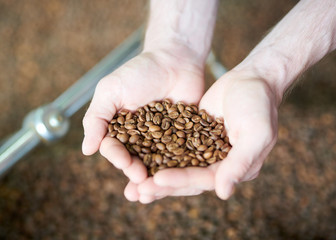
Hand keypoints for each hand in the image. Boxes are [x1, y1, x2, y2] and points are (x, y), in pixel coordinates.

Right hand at [82, 49, 204, 199]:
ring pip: (158, 165)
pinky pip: (182, 157)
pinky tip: (182, 182)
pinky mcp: (185, 139)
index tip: (127, 164)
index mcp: (120, 130)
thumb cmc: (140, 71)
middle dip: (137, 177)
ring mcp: (163, 141)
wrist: (175, 59)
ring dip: (156, 182)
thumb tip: (87, 150)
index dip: (119, 159)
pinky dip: (181, 170)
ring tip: (157, 194)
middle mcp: (140, 139)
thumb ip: (96, 118)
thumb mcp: (111, 90)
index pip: (116, 149)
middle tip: (143, 187)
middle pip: (136, 162)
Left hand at [136, 70, 278, 201]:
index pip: (203, 179)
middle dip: (162, 185)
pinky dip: (157, 154)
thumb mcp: (255, 133)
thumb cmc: (259, 105)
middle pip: (186, 179)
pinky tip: (137, 157)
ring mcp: (204, 151)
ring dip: (155, 174)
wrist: (253, 78)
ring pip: (177, 167)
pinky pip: (173, 148)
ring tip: (131, 185)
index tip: (156, 180)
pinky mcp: (193, 136)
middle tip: (135, 192)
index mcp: (235, 169)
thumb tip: (223, 194)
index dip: (180, 180)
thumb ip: (240, 163)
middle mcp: (218, 164)